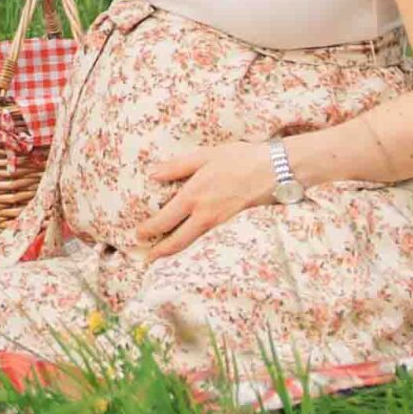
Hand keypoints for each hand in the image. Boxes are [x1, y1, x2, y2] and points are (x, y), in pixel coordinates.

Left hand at [131, 141, 282, 256]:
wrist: (274, 171)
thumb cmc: (240, 159)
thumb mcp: (205, 156)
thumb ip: (178, 166)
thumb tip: (153, 173)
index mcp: (193, 195)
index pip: (165, 219)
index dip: (149, 229)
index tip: (138, 234)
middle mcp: (204, 215)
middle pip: (177, 241)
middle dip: (160, 251)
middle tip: (147, 257)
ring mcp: (219, 224)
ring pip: (193, 244)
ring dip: (176, 252)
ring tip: (164, 257)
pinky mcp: (231, 227)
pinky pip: (208, 241)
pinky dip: (195, 247)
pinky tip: (191, 246)